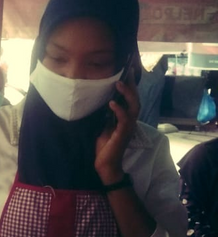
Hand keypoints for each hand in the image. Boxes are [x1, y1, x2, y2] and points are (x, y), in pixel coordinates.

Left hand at [95, 69, 139, 183]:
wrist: (105, 165)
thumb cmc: (104, 147)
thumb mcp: (103, 126)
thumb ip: (106, 115)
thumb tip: (101, 100)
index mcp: (124, 118)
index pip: (129, 99)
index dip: (129, 85)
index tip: (126, 71)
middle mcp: (129, 121)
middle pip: (135, 99)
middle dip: (131, 85)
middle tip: (127, 71)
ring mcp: (128, 128)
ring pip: (133, 107)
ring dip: (127, 94)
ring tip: (119, 84)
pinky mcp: (123, 134)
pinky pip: (124, 120)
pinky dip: (119, 110)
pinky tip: (112, 103)